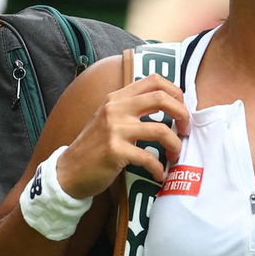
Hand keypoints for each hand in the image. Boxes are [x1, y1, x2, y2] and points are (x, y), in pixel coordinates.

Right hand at [54, 74, 190, 197]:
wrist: (69, 171)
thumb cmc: (94, 147)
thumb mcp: (109, 119)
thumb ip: (132, 109)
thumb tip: (168, 106)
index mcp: (117, 98)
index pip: (154, 80)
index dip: (175, 92)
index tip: (182, 108)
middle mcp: (116, 108)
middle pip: (161, 98)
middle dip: (182, 114)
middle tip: (185, 130)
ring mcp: (115, 129)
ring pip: (160, 130)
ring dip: (175, 145)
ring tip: (176, 155)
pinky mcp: (115, 151)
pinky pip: (148, 158)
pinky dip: (159, 168)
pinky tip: (160, 175)